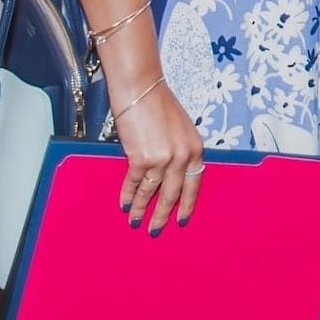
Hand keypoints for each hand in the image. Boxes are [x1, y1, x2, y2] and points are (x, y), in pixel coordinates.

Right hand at [111, 79, 204, 233]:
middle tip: (156, 230)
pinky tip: (124, 203)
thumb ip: (178, 151)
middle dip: (164, 215)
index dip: (187, 203)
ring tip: (136, 221)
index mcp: (195, 148)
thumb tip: (169, 174)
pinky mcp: (141, 159)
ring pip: (151, 192)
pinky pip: (134, 183)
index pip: (194, 183)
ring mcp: (163, 159)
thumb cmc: (158, 105)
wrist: (141, 90)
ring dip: (141, 208)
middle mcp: (183, 155)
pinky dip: (127, 195)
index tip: (182, 218)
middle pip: (174, 194)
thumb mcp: (180, 129)